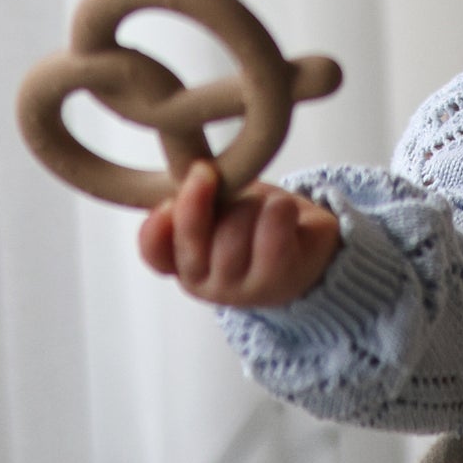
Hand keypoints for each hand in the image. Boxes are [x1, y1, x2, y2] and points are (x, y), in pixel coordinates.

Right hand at [137, 160, 339, 307]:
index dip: (157, 226)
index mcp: (181, 264)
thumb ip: (194, 201)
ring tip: (262, 206)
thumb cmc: (253, 222)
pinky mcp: (278, 279)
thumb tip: (191, 177)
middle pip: (195, 234)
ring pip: (234, 228)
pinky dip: (279, 208)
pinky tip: (284, 210)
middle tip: (209, 173)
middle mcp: (205, 284)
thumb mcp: (216, 205)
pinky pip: (272, 229)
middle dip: (204, 196)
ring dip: (250, 203)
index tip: (168, 201)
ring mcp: (240, 288)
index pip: (155, 252)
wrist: (307, 243)